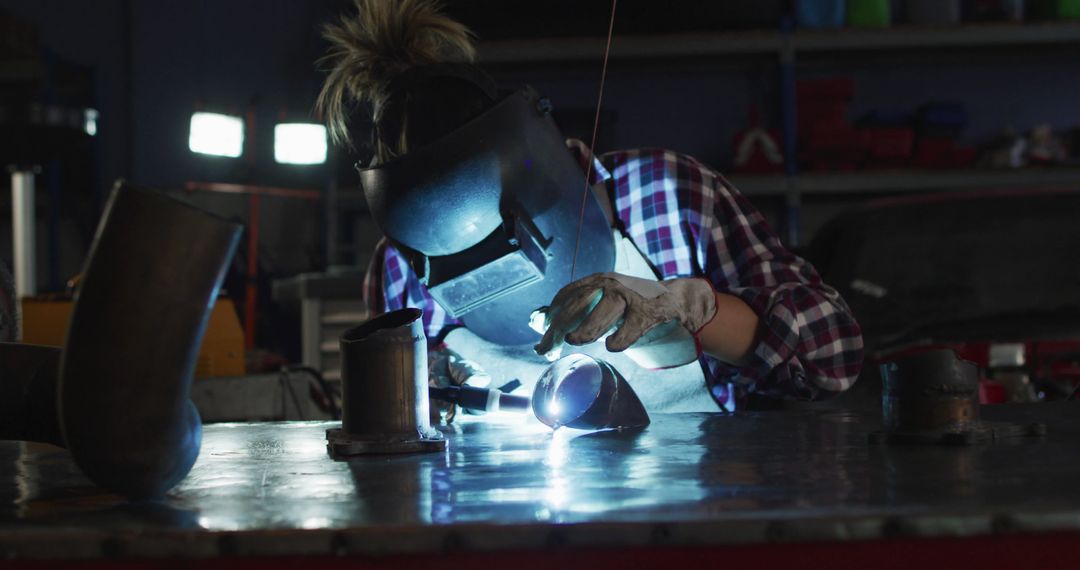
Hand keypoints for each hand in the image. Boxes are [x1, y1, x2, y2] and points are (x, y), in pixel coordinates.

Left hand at [534, 272, 716, 359]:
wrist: (671, 298)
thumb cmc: (630, 302)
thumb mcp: (603, 298)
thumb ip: (578, 309)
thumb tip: (542, 322)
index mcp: (597, 280)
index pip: (566, 296)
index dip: (551, 315)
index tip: (542, 334)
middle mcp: (610, 284)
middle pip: (577, 305)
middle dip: (559, 328)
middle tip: (547, 348)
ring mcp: (629, 297)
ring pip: (602, 314)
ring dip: (585, 330)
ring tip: (573, 341)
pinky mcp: (646, 312)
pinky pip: (629, 329)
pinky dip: (619, 340)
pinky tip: (611, 347)